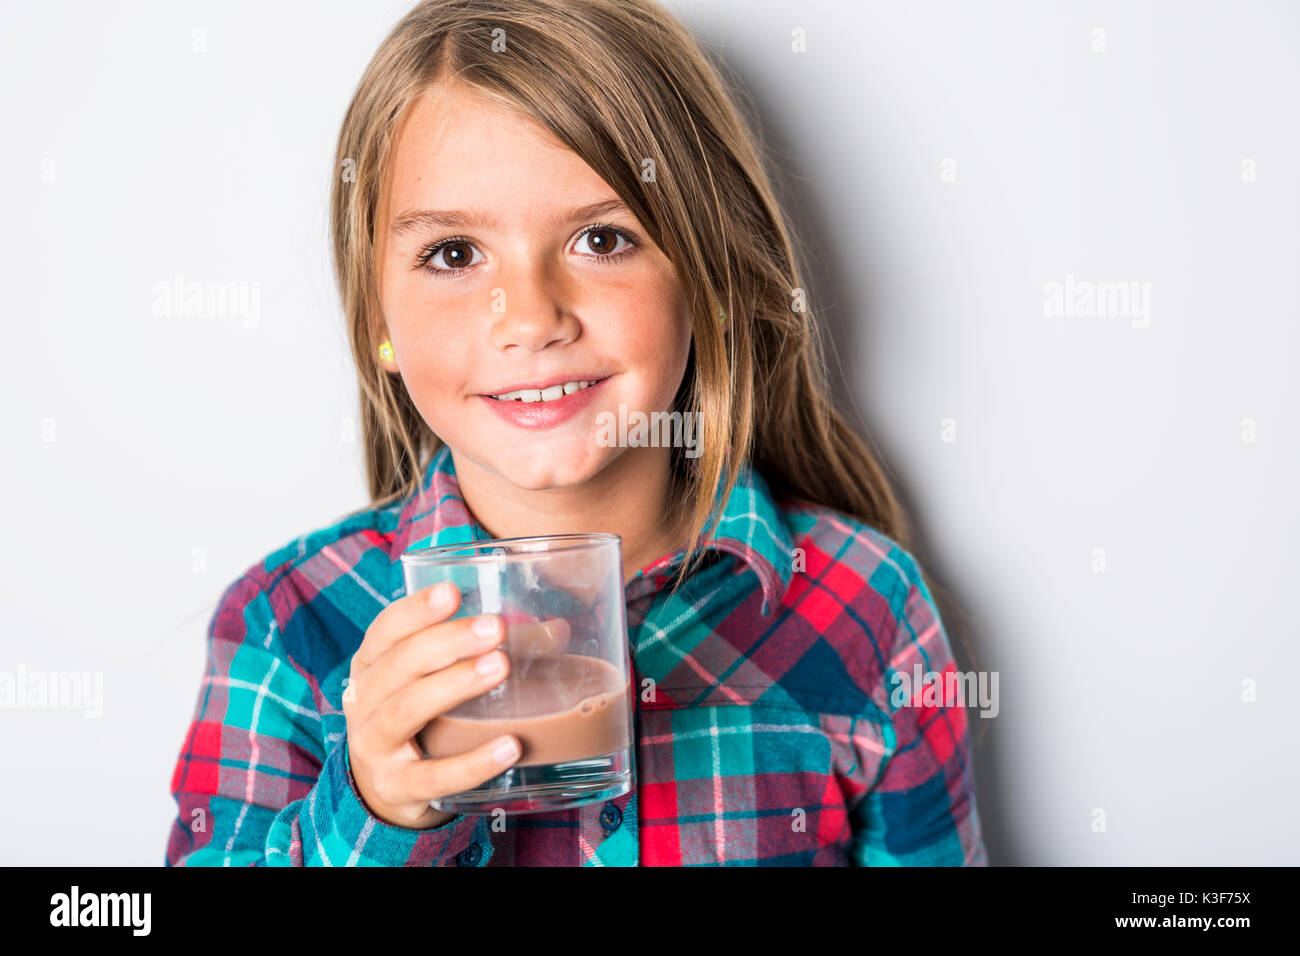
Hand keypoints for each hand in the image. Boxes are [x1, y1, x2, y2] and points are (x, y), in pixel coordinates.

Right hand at [343, 582, 519, 828]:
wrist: (385, 788)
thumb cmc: (419, 716)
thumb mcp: (434, 678)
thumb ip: (484, 651)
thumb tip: (556, 630)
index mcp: (372, 663)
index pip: (386, 628)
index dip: (416, 609)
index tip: (453, 592)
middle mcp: (364, 701)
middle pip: (399, 664)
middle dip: (447, 641)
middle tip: (495, 628)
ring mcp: (375, 746)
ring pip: (408, 710)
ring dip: (455, 685)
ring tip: (501, 667)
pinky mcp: (398, 787)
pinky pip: (435, 775)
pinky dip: (473, 762)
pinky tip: (509, 745)